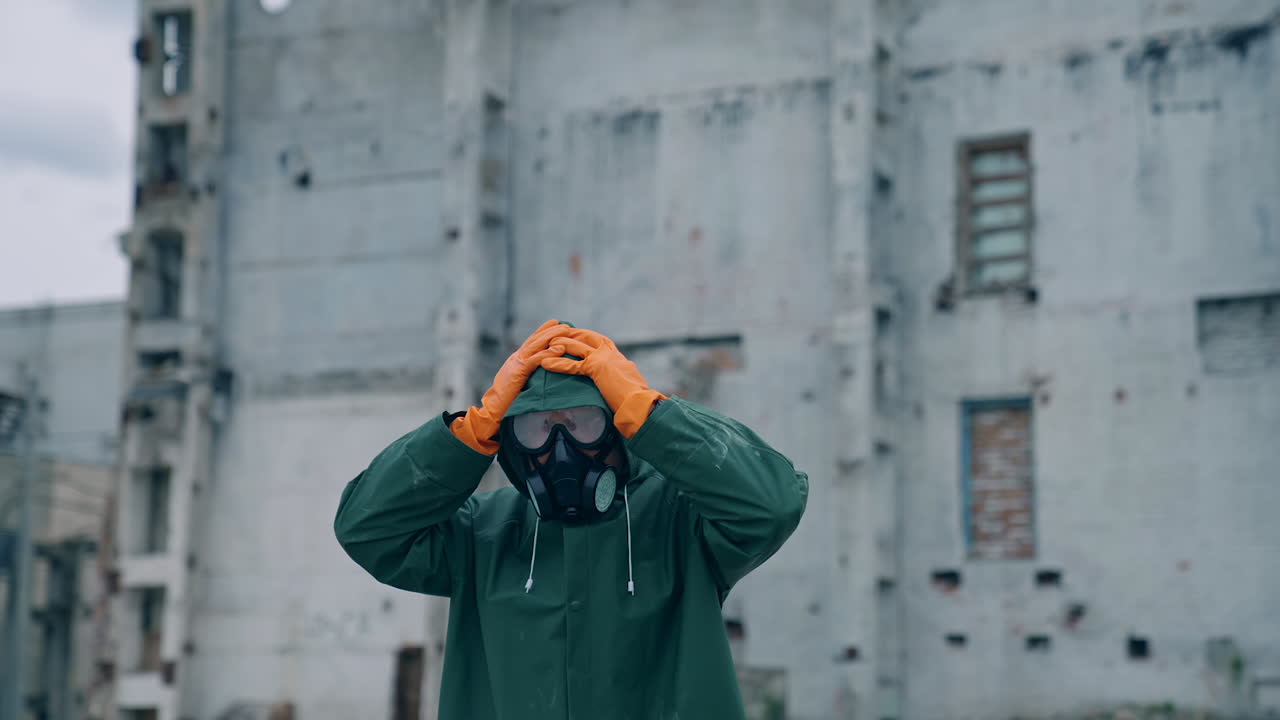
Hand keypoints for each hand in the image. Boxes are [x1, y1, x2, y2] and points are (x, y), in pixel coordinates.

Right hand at [450, 319, 568, 453]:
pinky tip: (560, 349)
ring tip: (566, 330)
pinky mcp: (518, 372)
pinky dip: (548, 353)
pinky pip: (535, 360)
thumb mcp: (519, 384)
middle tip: (565, 324)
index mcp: (516, 360)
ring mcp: (516, 363)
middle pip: (535, 339)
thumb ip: (528, 376)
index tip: (555, 323)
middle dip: (550, 330)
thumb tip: (542, 374)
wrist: (492, 410)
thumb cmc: (507, 402)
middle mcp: (516, 358)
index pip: (531, 342)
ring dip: (552, 336)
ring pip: (536, 345)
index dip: (543, 331)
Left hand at [540, 328, 665, 437]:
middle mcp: (609, 353)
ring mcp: (602, 359)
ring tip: (546, 343)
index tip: (576, 332)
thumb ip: (619, 375)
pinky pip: (572, 365)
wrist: (640, 402)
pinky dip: (557, 364)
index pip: (600, 340)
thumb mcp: (628, 380)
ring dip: (560, 343)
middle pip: (586, 336)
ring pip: (576, 346)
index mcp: (617, 356)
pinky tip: (545, 364)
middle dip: (570, 333)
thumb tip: (619, 380)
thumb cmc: (637, 398)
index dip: (586, 335)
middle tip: (557, 331)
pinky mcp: (595, 369)